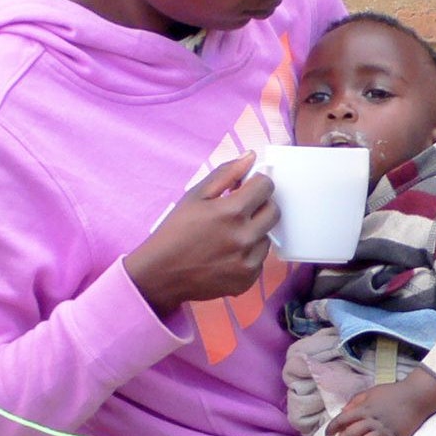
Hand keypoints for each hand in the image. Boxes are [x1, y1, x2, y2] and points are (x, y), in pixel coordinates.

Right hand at [124, 153, 277, 315]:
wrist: (161, 274)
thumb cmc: (175, 231)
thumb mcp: (195, 196)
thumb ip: (226, 173)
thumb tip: (251, 156)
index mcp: (231, 212)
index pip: (266, 187)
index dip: (256, 184)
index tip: (246, 188)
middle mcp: (244, 237)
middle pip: (273, 211)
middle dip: (260, 205)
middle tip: (240, 210)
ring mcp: (248, 261)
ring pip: (267, 236)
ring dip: (254, 231)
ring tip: (228, 235)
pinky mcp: (247, 279)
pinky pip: (259, 259)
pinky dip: (248, 254)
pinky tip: (227, 254)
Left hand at [325, 369, 435, 435]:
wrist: (417, 395)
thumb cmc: (393, 392)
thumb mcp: (371, 392)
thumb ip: (355, 401)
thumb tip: (342, 411)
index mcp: (364, 408)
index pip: (342, 420)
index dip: (332, 429)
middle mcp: (371, 420)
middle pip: (350, 435)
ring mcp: (384, 431)